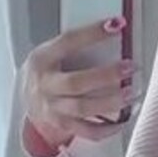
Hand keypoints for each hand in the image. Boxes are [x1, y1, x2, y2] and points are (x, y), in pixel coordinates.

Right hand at [20, 20, 137, 150]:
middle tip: (129, 67)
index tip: (117, 26)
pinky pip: (86, 131)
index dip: (92, 33)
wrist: (26, 99)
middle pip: (75, 82)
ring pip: (82, 108)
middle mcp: (45, 85)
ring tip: (130, 94)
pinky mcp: (62, 125)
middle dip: (105, 75)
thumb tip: (113, 32)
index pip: (68, 42)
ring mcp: (52, 108)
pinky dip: (106, 128)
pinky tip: (122, 120)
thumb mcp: (50, 52)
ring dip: (110, 102)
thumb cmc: (45, 71)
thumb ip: (74, 46)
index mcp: (42, 59)